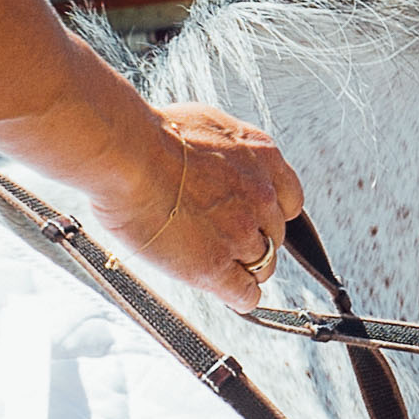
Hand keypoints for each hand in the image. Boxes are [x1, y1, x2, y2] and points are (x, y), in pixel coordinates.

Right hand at [91, 104, 304, 310]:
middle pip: (275, 235)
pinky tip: (226, 290)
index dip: (268, 212)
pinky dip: (238, 295)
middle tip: (222, 236)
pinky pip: (245, 294)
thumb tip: (222, 163)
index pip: (289, 200)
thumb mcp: (208, 124)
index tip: (252, 216)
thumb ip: (228, 150)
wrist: (129, 155)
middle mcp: (260, 197)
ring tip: (218, 263)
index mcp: (263, 158)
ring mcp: (240, 234)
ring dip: (243, 267)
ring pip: (263, 266)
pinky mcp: (215, 267)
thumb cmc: (153, 135)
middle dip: (252, 238)